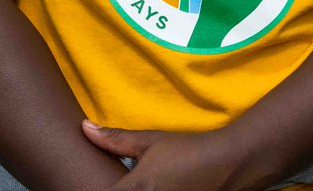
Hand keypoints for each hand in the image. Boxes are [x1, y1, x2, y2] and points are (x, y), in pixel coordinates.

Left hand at [82, 121, 244, 190]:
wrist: (227, 162)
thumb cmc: (187, 149)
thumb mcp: (151, 141)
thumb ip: (116, 139)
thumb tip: (84, 127)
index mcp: (135, 190)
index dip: (92, 188)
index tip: (91, 181)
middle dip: (112, 190)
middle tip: (118, 181)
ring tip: (142, 184)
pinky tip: (154, 188)